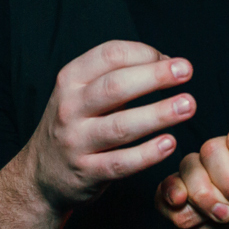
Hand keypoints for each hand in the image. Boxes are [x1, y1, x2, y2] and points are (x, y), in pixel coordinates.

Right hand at [24, 39, 193, 213]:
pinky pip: (120, 163)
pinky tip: (169, 143)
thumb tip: (167, 62)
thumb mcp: (83, 92)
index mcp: (71, 79)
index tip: (172, 60)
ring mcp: (75, 141)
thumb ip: (119, 76)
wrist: (40, 175)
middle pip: (115, 86)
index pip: (109, 55)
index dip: (144, 53)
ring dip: (158, 114)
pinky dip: (147, 154)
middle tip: (187, 71)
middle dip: (155, 76)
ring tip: (188, 105)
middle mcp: (69, 108)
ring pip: (120, 126)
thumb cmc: (76, 124)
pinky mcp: (86, 172)